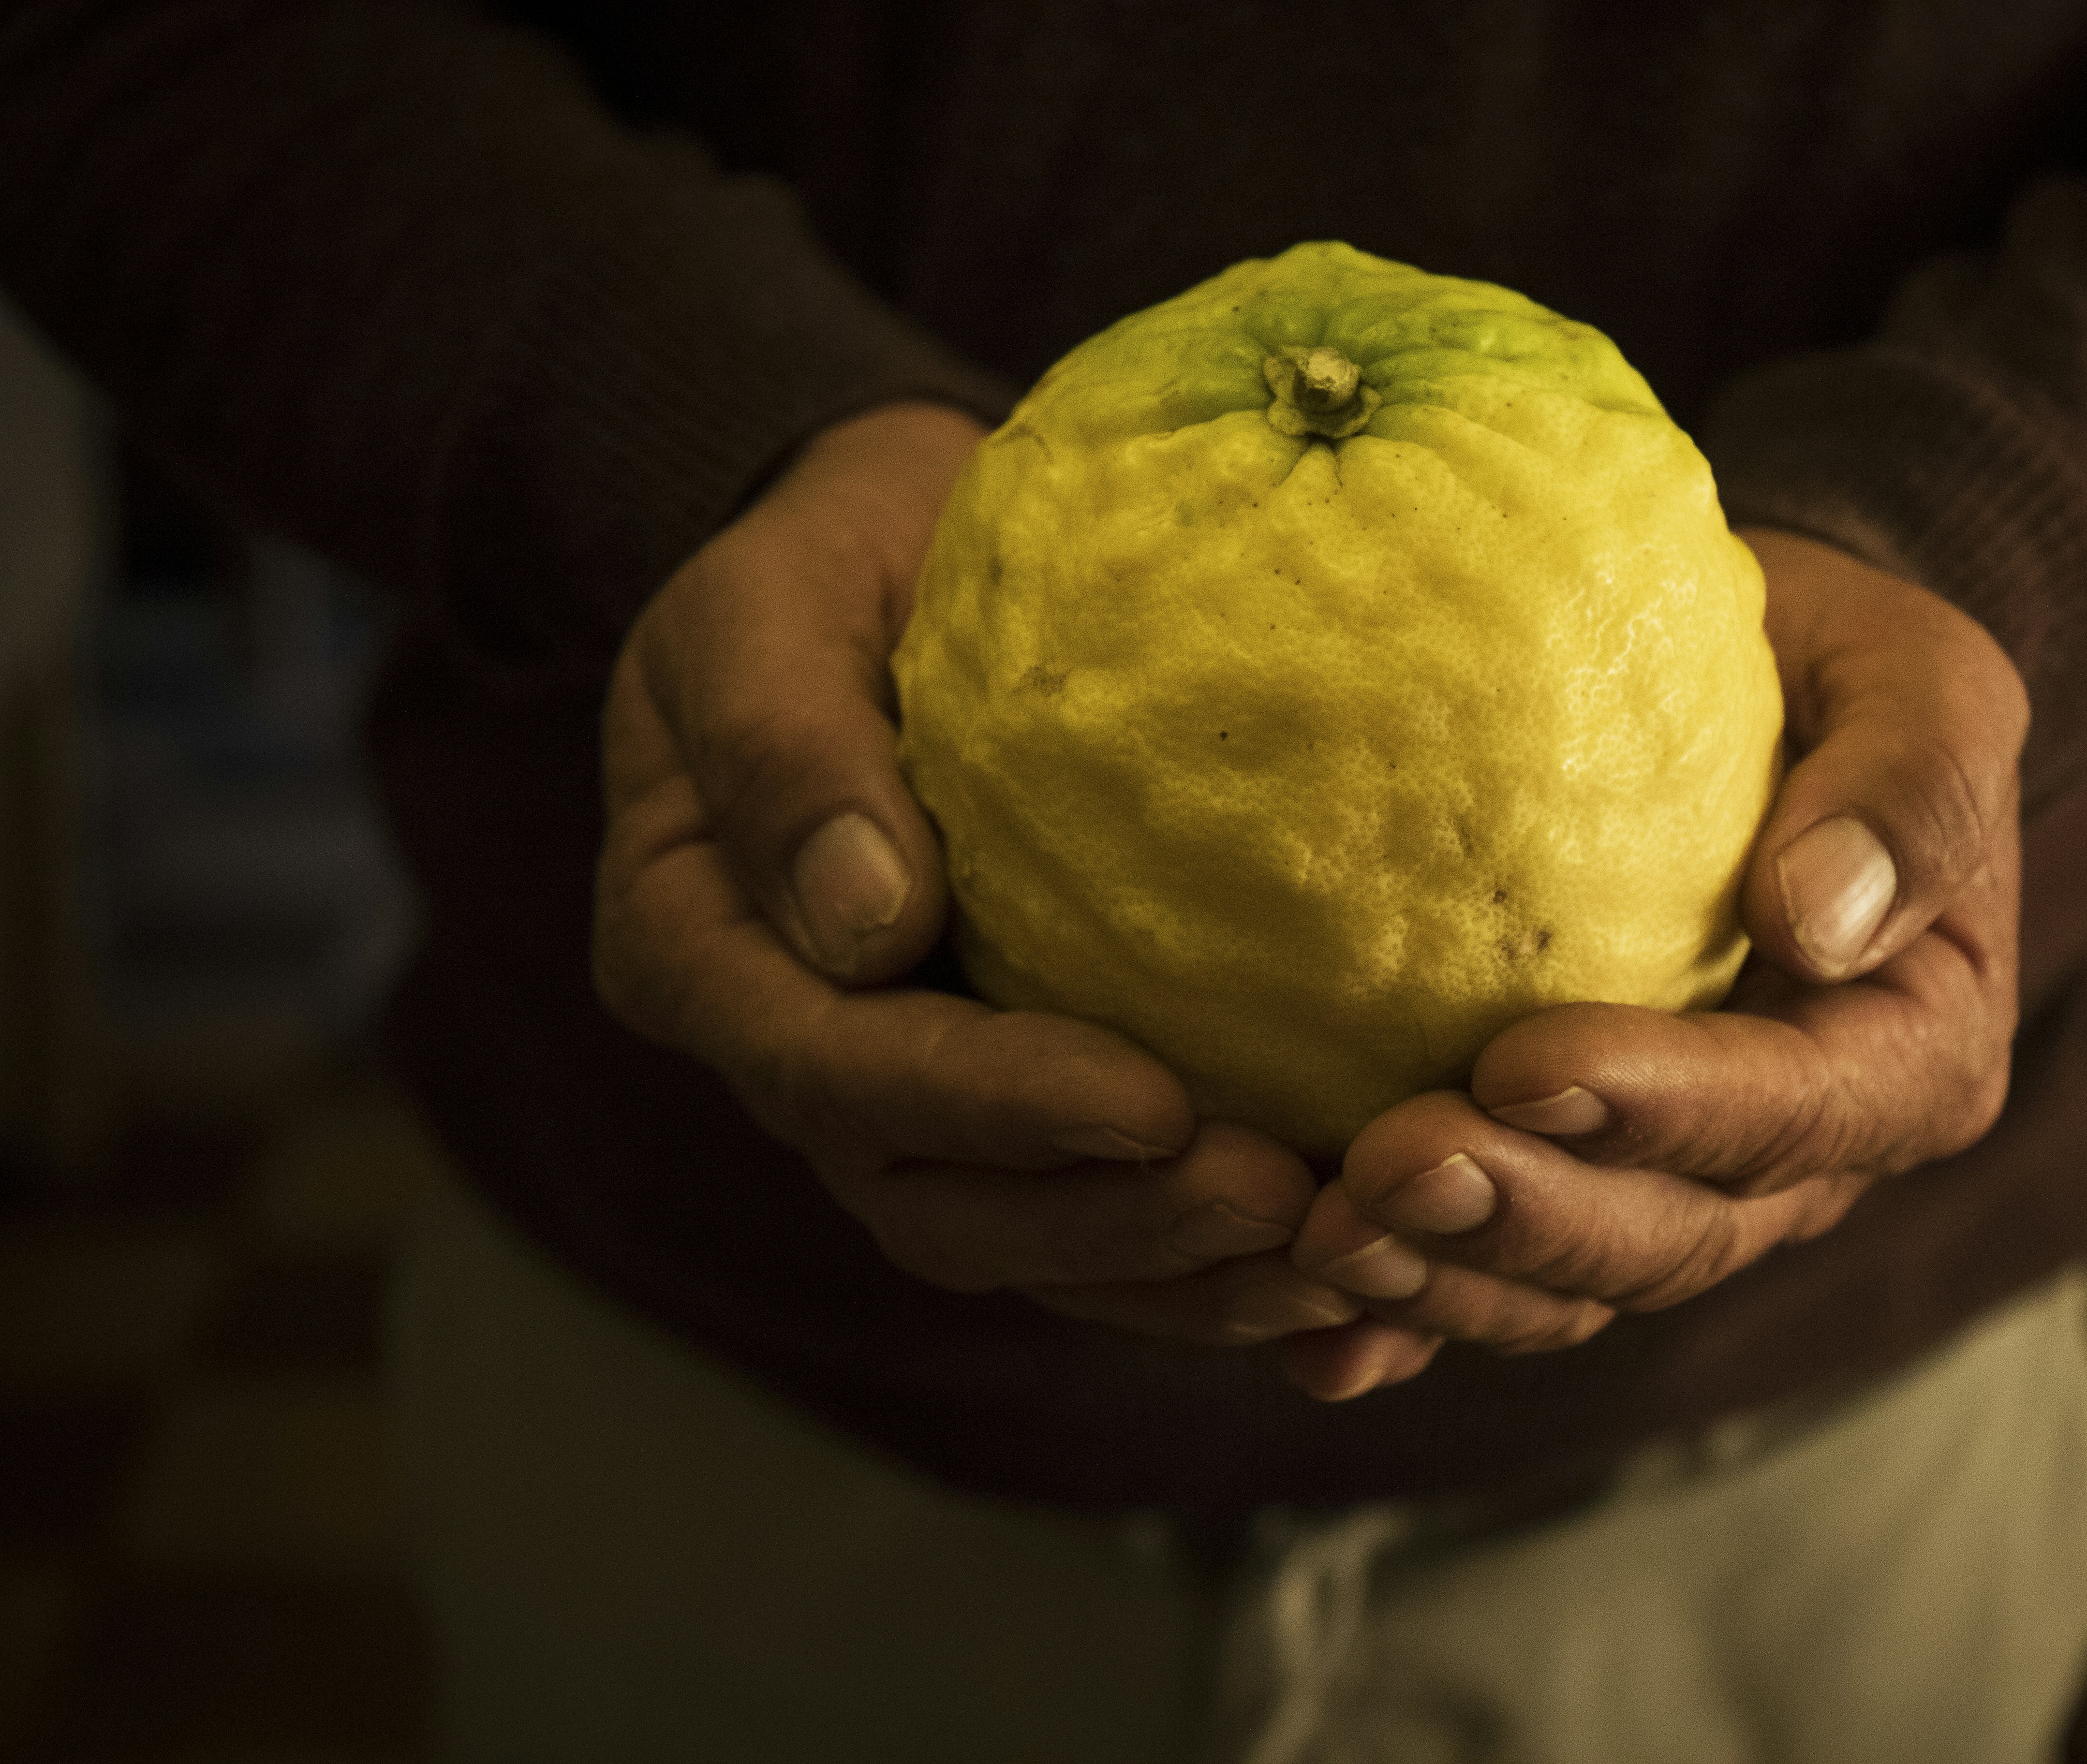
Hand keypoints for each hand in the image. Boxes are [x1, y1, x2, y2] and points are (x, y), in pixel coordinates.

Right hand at [593, 403, 1361, 1345]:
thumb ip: (784, 746)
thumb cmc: (825, 562)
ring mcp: (904, 1098)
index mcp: (698, 954)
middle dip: (1107, 1222)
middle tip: (1277, 1198)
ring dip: (1179, 1270)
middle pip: (935, 1202)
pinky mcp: (1013, 1103)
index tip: (1149, 1103)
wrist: (895, 563)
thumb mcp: (762, 608)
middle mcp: (795, 1057)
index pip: (834, 1072)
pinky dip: (1211, 1261)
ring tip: (1336, 1254)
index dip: (990, 1107)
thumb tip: (861, 925)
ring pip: (1026, 1244)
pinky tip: (1342, 1263)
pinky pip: (1101, 1215)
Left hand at [1281, 529, 2027, 1398]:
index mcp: (1908, 1054)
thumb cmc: (1831, 672)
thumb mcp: (1915, 676)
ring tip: (1316, 1237)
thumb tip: (1818, 920)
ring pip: (1569, 1286)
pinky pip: (1485, 1286)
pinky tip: (1303, 1336)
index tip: (1522, 1063)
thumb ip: (1913, 784)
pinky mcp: (1568, 1193)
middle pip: (1670, 1234)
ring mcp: (1677, 1195)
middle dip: (1527, 1217)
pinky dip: (1397, 1323)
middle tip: (1383, 1170)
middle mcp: (1799, 1161)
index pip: (1795, 1110)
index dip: (1663, 1109)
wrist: (1732, 700)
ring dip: (1443, 1278)